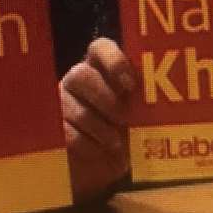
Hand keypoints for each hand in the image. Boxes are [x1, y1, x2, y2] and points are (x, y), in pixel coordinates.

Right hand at [60, 37, 135, 202]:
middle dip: (105, 99)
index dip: (114, 61)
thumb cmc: (128, 131)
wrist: (106, 164)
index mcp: (102, 68)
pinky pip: (67, 134)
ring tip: (115, 142)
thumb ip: (144, 99)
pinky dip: (89, 145)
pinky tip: (99, 151)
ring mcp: (61, 102)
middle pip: (81, 75)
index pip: (100, 48)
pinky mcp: (53, 128)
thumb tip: (159, 99)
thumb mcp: (141, 113)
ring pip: (77, 110)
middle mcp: (78, 79)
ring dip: (101, 129)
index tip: (130, 84)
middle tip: (124, 119)